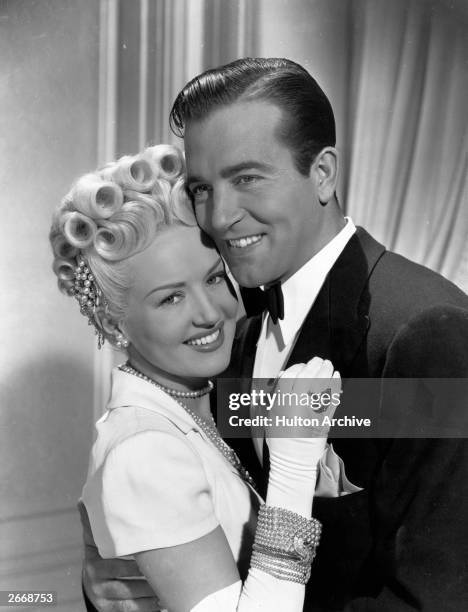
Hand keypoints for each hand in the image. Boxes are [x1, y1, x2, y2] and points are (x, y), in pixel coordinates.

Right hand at [78, 501, 158, 611]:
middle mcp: (95, 577)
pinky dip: (146, 607)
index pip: (116, 554)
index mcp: (94, 557)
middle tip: (168, 566)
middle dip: (147, 572)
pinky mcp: (107, 610)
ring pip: (130, 595)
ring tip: (168, 583)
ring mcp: (101, 595)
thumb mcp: (95, 538)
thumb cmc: (101, 555)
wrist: (92, 582)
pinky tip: (161, 601)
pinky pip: (129, 610)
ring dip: (150, 590)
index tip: (152, 546)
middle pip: (126, 575)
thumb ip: (94, 521)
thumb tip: (82, 498)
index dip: (135, 553)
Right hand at [264, 358, 340, 515]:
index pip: (290, 376)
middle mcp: (296, 405)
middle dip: (315, 366)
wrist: (292, 459)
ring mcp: (311, 412)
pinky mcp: (324, 419)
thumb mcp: (272, 413)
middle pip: (307, 377)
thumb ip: (278, 393)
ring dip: (327, 373)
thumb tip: (284, 375)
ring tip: (330, 365)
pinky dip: (335, 386)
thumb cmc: (280, 437)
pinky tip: (337, 378)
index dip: (298, 368)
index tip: (303, 365)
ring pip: (321, 386)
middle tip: (321, 360)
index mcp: (281, 403)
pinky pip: (332, 399)